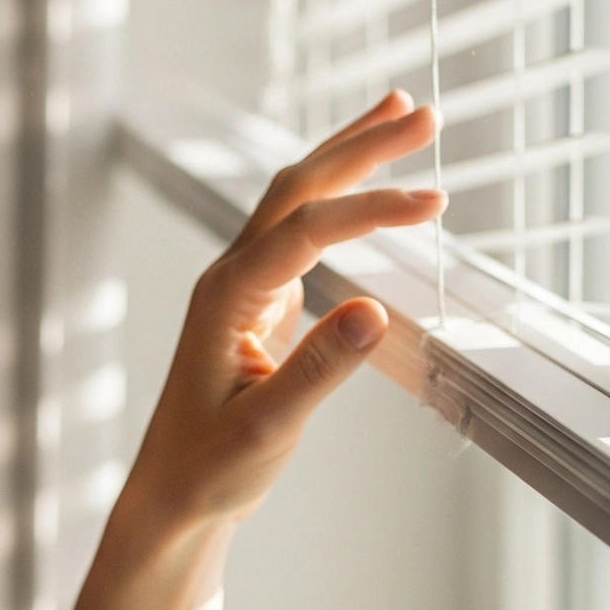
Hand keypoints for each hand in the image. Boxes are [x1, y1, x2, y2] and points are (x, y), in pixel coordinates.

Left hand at [124, 89, 440, 532]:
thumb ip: (318, 369)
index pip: (307, 231)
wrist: (173, 496)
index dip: (371, 210)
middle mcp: (229, 279)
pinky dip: (337, 197)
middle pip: (296, 189)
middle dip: (360, 148)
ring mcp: (241, 287)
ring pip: (294, 200)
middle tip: (424, 114)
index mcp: (226, 299)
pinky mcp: (256, 303)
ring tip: (400, 114)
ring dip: (347, 157)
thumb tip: (373, 311)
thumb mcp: (268, 428)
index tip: (437, 204)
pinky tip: (364, 182)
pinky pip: (299, 231)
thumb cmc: (209, 469)